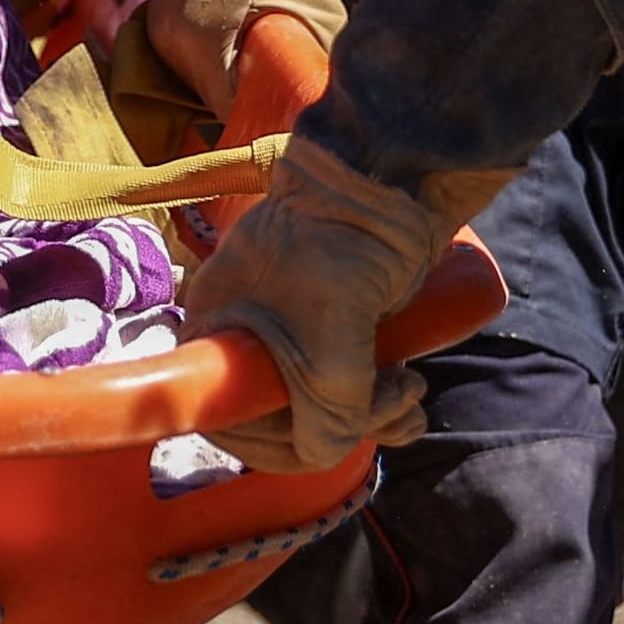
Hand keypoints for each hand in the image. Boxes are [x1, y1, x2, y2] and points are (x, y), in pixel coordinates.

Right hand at [181, 133, 448, 470]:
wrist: (392, 176)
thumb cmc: (342, 247)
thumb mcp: (327, 343)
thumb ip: (326, 414)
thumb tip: (330, 448)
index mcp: (213, 330)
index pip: (225, 419)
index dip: (277, 442)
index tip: (326, 435)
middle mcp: (244, 334)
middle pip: (281, 417)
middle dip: (340, 427)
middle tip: (391, 406)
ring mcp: (292, 328)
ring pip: (323, 405)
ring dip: (372, 415)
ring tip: (410, 393)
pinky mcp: (336, 324)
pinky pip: (348, 385)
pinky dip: (382, 402)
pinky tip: (410, 393)